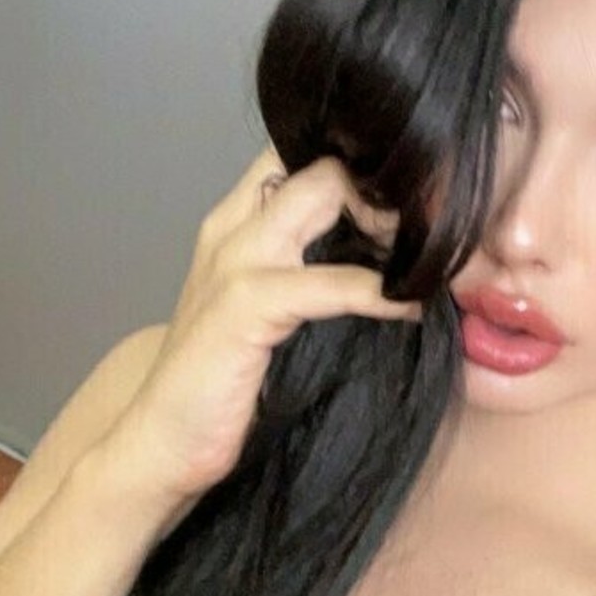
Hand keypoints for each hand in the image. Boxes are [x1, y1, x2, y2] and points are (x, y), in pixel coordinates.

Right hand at [103, 145, 420, 506]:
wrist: (163, 441)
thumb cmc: (224, 384)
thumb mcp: (270, 313)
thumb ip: (311, 274)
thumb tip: (391, 264)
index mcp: (236, 223)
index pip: (302, 153)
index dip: (361, 167)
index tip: (414, 205)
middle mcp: (234, 227)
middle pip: (323, 162)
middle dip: (385, 185)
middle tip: (432, 231)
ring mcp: (237, 261)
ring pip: (327, 194)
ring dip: (389, 221)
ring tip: (430, 258)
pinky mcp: (246, 305)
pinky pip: (331, 283)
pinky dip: (380, 292)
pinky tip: (410, 309)